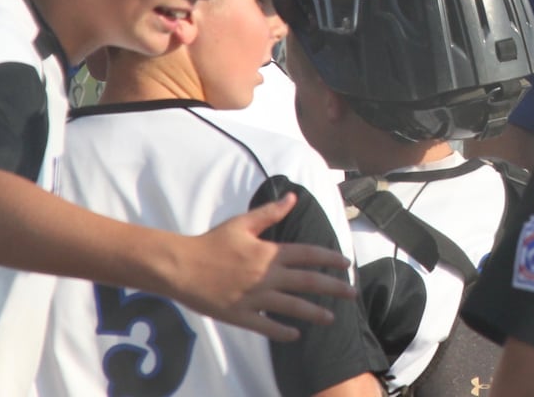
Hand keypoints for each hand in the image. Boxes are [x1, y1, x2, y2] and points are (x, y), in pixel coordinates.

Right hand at [167, 192, 355, 341]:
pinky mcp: (240, 315)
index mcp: (269, 252)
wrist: (181, 266)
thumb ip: (270, 213)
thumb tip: (293, 197)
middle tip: (352, 294)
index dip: (330, 259)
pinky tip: (296, 334)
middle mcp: (266, 275)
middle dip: (333, 288)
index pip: (308, 254)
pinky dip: (282, 331)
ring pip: (292, 306)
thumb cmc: (212, 242)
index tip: (346, 265)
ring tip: (331, 318)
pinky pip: (265, 326)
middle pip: (308, 282)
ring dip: (314, 313)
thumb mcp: (242, 223)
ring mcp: (254, 297)